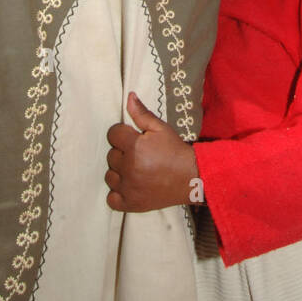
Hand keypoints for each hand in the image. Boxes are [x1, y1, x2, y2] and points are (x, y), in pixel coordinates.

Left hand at [105, 92, 198, 211]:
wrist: (191, 178)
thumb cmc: (176, 151)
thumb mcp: (161, 128)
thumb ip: (142, 113)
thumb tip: (129, 96)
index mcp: (134, 147)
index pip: (112, 134)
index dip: (123, 134)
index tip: (134, 138)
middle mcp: (129, 168)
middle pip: (111, 155)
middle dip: (123, 153)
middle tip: (140, 155)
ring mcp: (129, 188)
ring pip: (110, 176)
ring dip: (120, 173)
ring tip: (136, 170)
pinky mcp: (131, 204)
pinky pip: (112, 198)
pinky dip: (118, 193)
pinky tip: (129, 186)